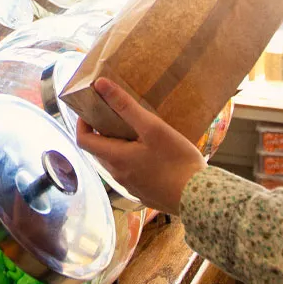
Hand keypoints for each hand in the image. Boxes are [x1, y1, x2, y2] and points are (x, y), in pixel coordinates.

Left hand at [73, 78, 206, 215]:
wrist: (200, 197)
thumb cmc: (177, 161)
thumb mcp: (152, 128)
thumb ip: (125, 106)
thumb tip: (100, 85)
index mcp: (116, 159)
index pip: (83, 140)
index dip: (82, 123)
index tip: (92, 109)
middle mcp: (118, 176)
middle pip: (99, 151)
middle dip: (101, 132)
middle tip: (116, 115)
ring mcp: (131, 187)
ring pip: (115, 162)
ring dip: (117, 146)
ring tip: (136, 131)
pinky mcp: (144, 193)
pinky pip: (130, 173)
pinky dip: (131, 159)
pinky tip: (151, 153)